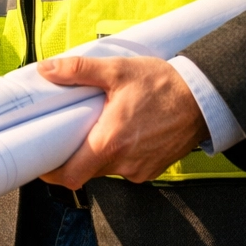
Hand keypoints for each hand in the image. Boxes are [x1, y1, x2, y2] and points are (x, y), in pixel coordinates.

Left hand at [36, 56, 209, 188]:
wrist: (204, 98)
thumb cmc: (163, 85)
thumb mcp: (117, 70)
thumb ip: (78, 70)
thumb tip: (46, 69)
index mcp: (110, 143)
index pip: (70, 176)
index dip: (51, 172)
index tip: (41, 161)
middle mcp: (125, 164)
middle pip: (86, 171)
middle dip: (73, 156)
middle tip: (66, 134)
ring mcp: (140, 170)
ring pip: (106, 169)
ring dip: (97, 153)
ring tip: (97, 127)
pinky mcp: (153, 169)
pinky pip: (125, 168)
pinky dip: (118, 154)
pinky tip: (121, 132)